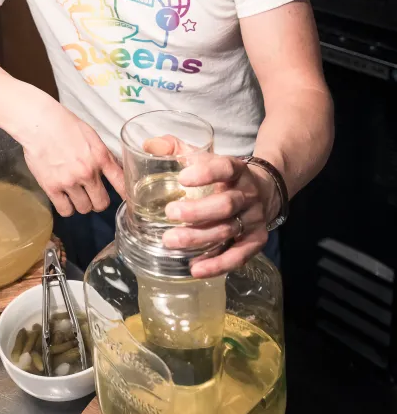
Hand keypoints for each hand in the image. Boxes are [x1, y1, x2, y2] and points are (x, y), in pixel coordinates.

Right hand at [21, 107, 124, 217]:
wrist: (39, 123)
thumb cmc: (65, 125)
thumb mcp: (92, 136)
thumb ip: (103, 156)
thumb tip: (115, 171)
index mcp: (100, 157)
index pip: (121, 183)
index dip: (126, 196)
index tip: (127, 202)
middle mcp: (87, 172)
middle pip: (101, 203)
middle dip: (98, 201)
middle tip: (92, 195)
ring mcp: (69, 181)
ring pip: (84, 208)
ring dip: (81, 204)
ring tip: (75, 194)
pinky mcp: (52, 187)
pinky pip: (65, 210)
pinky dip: (66, 207)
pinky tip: (64, 198)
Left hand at [147, 141, 278, 277]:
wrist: (263, 191)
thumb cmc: (222, 175)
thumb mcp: (204, 157)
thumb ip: (176, 149)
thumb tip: (149, 144)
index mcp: (236, 169)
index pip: (225, 168)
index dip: (206, 173)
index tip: (181, 178)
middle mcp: (248, 194)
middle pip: (226, 204)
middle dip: (198, 211)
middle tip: (169, 213)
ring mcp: (254, 219)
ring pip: (228, 230)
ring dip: (199, 238)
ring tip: (170, 241)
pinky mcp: (256, 241)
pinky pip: (239, 256)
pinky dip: (218, 264)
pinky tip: (195, 268)